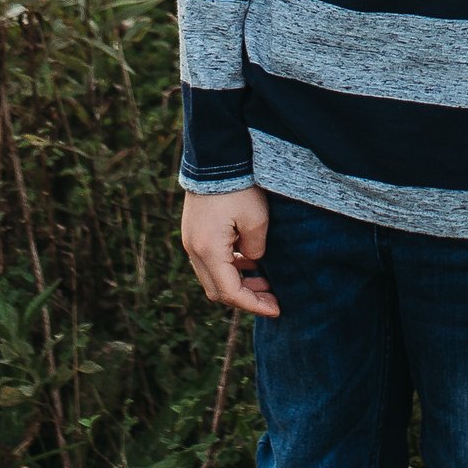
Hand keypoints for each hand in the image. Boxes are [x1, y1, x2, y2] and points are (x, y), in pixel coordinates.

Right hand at [182, 185, 278, 316]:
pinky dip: (229, 268)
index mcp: (208, 250)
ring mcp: (191, 241)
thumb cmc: (238, 187)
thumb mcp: (257, 220)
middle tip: (273, 299)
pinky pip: (210, 261)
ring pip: (213, 277)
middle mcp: (194, 250)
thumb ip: (256, 249)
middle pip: (217, 290)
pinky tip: (250, 263)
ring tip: (265, 282)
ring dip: (237, 284)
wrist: (215, 157)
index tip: (276, 310)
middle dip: (246, 298)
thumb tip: (252, 261)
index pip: (230, 292)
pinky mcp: (194, 232)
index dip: (254, 305)